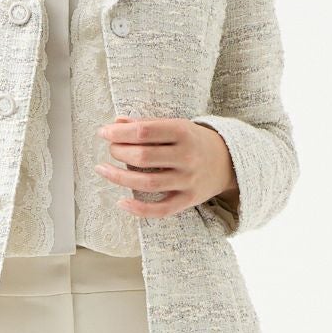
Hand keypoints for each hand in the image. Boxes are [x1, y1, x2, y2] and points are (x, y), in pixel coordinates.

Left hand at [95, 116, 237, 218]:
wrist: (228, 161)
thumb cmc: (193, 140)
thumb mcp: (174, 125)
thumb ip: (146, 124)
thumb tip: (116, 123)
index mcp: (182, 131)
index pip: (144, 131)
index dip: (119, 132)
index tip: (104, 132)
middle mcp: (187, 156)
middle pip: (143, 157)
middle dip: (119, 152)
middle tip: (110, 149)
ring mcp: (188, 180)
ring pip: (147, 183)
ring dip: (119, 177)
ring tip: (103, 169)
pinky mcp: (188, 200)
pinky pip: (161, 209)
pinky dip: (139, 209)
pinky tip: (121, 203)